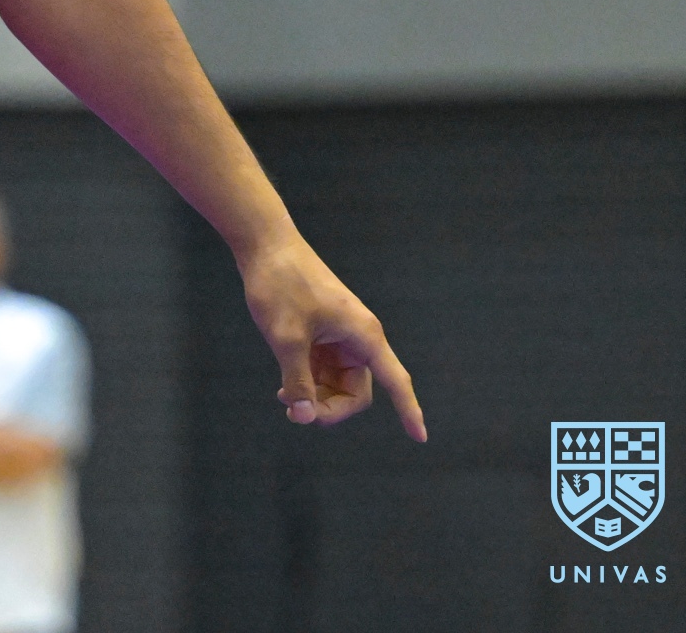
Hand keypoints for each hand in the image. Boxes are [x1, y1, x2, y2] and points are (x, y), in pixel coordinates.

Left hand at [238, 235, 425, 440]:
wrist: (265, 245)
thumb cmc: (281, 285)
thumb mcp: (286, 338)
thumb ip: (297, 381)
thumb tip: (304, 417)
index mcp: (364, 336)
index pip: (396, 382)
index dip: (408, 411)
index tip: (421, 439)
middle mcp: (358, 339)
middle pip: (356, 393)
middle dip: (329, 408)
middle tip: (295, 413)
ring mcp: (338, 338)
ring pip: (336, 385)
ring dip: (315, 398)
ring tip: (284, 399)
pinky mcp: (320, 335)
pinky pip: (322, 372)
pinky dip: (306, 384)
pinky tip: (283, 391)